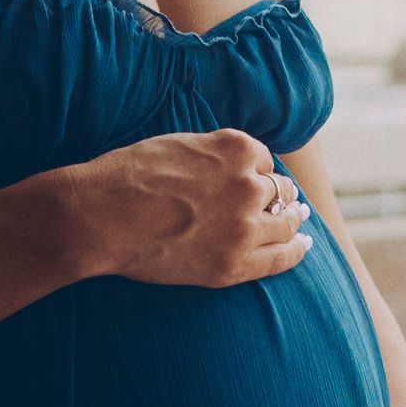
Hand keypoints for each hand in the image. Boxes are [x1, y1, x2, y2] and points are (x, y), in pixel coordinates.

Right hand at [64, 130, 312, 286]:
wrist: (102, 215)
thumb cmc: (129, 175)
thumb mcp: (179, 143)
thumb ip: (214, 152)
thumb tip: (231, 163)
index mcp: (237, 148)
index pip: (263, 160)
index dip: (259, 171)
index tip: (258, 179)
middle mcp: (249, 184)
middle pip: (278, 190)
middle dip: (281, 195)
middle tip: (287, 202)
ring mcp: (244, 226)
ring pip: (285, 222)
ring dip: (293, 220)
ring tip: (298, 223)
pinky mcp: (233, 263)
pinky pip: (280, 258)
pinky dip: (297, 251)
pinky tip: (303, 246)